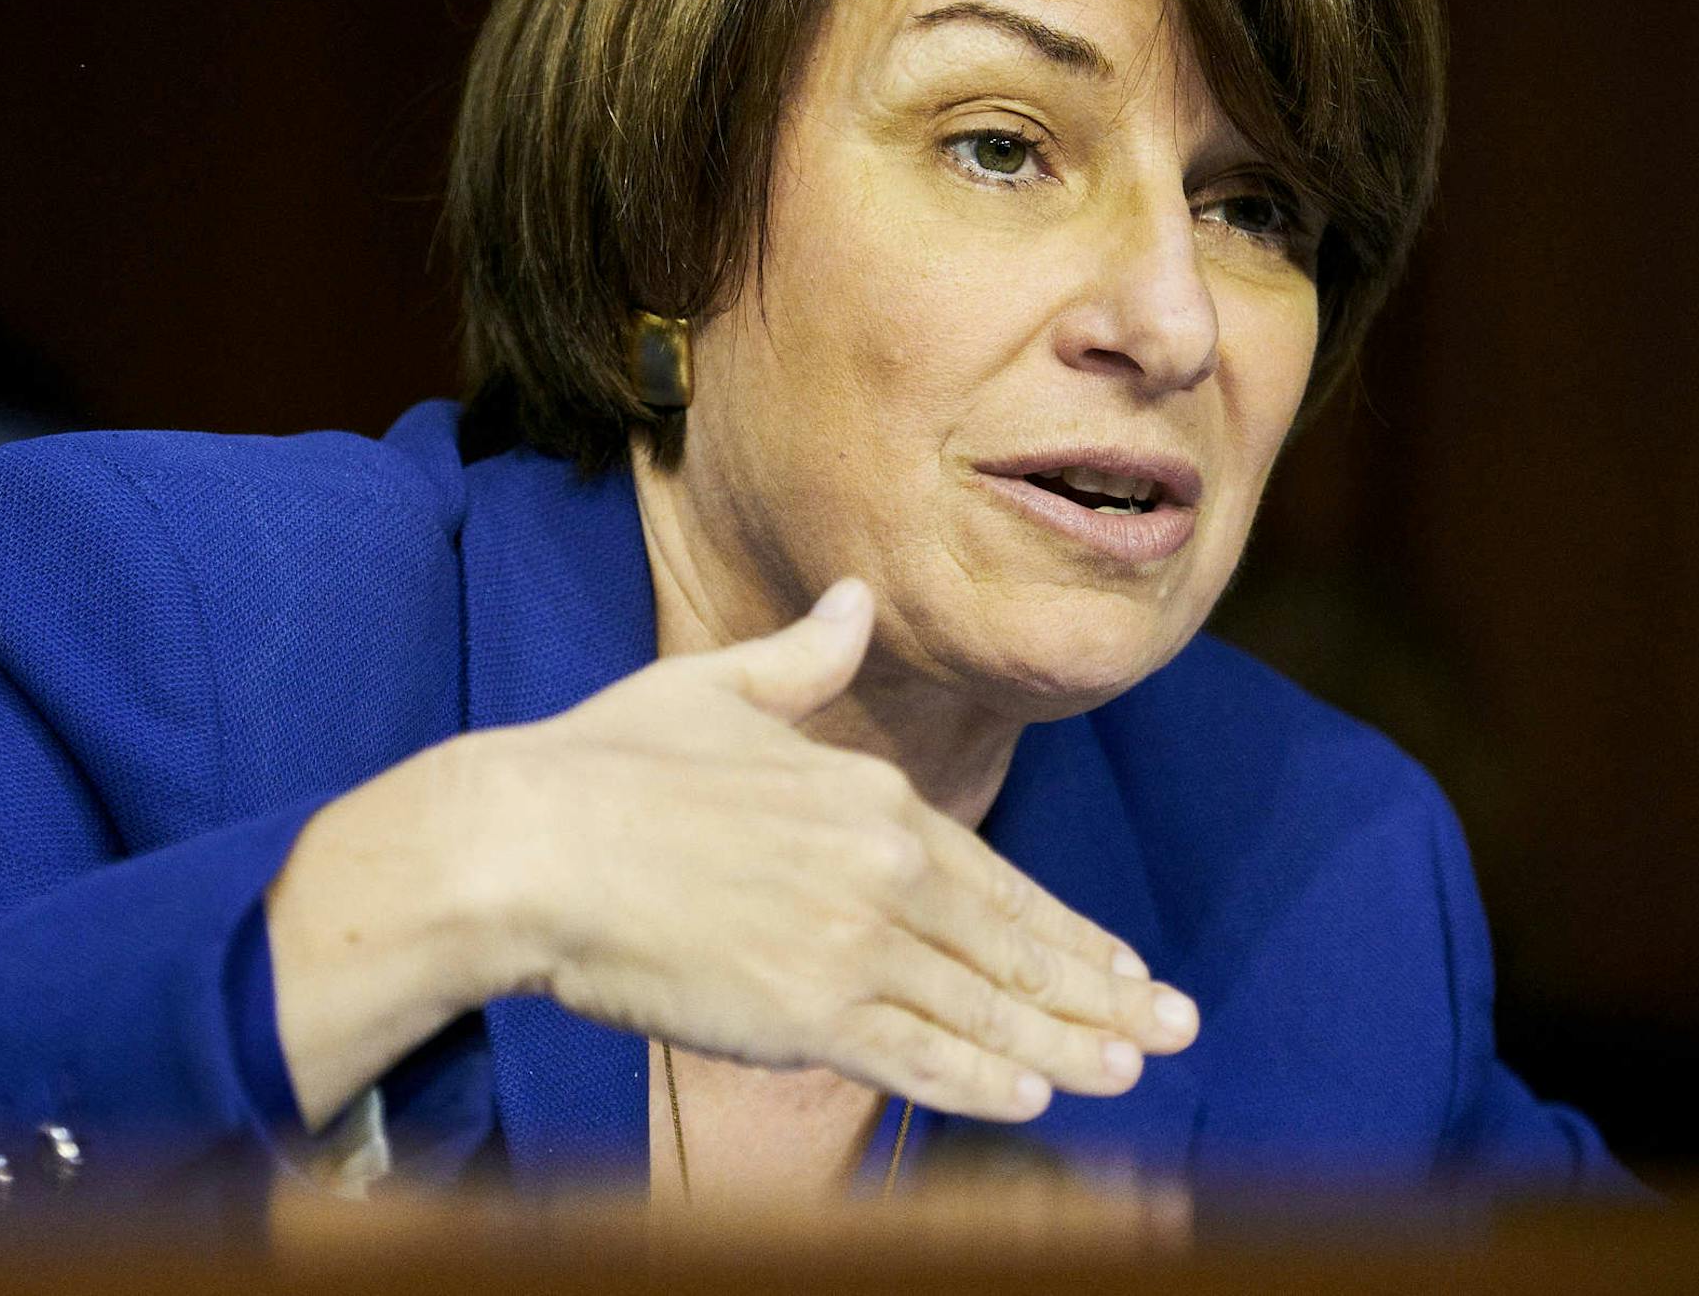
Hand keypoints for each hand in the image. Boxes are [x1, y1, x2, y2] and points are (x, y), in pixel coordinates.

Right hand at [476, 578, 1200, 1121]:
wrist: (528, 844)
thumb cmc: (610, 761)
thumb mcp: (717, 688)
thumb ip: (805, 660)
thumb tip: (854, 600)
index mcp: (869, 797)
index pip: (994, 877)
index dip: (1065, 929)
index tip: (1119, 961)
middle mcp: (880, 871)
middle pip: (1010, 948)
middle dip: (1098, 994)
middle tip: (1170, 1026)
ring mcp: (849, 948)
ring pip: (982, 1012)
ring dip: (1062, 1048)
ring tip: (1127, 1070)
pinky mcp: (804, 1017)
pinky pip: (917, 1059)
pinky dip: (980, 1083)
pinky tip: (1030, 1099)